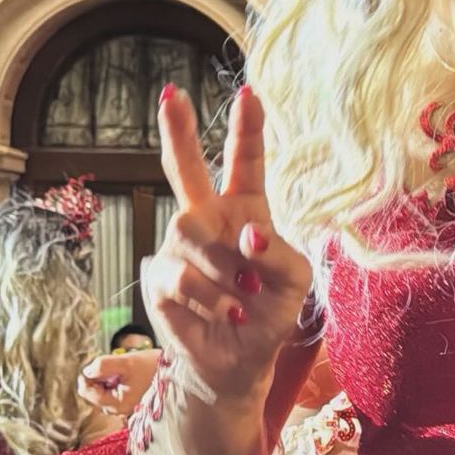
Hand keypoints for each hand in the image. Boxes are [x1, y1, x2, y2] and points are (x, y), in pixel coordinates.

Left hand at [78, 347, 161, 415]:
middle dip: (100, 376)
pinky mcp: (127, 401)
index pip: (86, 391)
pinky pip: (110, 390)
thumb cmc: (154, 368)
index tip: (102, 364)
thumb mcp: (126, 362)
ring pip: (101, 390)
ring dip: (107, 377)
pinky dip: (114, 380)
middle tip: (117, 367)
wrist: (175, 371)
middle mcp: (119, 410)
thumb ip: (102, 366)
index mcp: (117, 405)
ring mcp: (123, 407)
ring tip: (125, 370)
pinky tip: (128, 375)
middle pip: (92, 392)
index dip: (89, 374)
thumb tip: (86, 371)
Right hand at [143, 84, 312, 400]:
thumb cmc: (270, 312)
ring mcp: (179, 247)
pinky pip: (181, 276)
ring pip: (190, 232)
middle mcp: (208, 220)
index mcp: (245, 210)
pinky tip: (228, 311)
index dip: (247, 128)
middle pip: (185, 168)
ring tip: (243, 295)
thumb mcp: (295, 281)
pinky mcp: (160, 278)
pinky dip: (211, 298)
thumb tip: (247, 232)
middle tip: (170, 96)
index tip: (248, 93)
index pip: (245, 163)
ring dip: (223, 268)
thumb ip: (277, 252)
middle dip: (178, 132)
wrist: (240, 361)